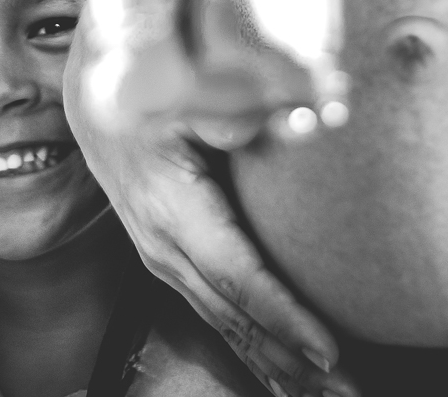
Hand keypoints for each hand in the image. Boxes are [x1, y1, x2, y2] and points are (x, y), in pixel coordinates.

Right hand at [63, 16, 358, 396]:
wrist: (97, 93)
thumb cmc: (149, 82)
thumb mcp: (186, 87)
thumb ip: (241, 108)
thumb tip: (305, 119)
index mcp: (172, 206)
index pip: (236, 275)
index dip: (282, 316)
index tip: (326, 350)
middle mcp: (164, 245)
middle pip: (235, 316)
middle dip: (291, 362)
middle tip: (351, 392)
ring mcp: (164, 258)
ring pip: (227, 325)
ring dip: (277, 367)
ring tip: (328, 396)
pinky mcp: (172, 260)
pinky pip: (217, 315)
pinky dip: (254, 350)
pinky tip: (285, 378)